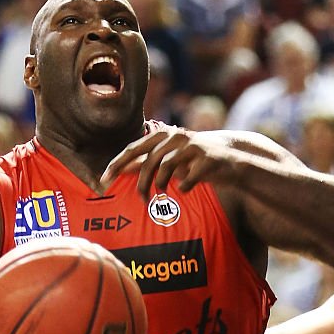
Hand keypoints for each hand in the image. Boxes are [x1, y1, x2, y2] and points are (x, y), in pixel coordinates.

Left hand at [100, 127, 244, 199]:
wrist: (230, 159)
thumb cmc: (193, 161)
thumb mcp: (169, 158)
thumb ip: (148, 161)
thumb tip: (120, 169)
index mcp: (163, 136)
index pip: (133, 149)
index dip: (117, 164)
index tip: (104, 180)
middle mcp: (176, 137)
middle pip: (149, 160)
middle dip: (141, 182)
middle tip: (140, 198)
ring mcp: (192, 146)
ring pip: (166, 168)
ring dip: (161, 185)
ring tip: (162, 194)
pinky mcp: (207, 159)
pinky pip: (188, 179)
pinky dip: (184, 188)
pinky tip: (185, 190)